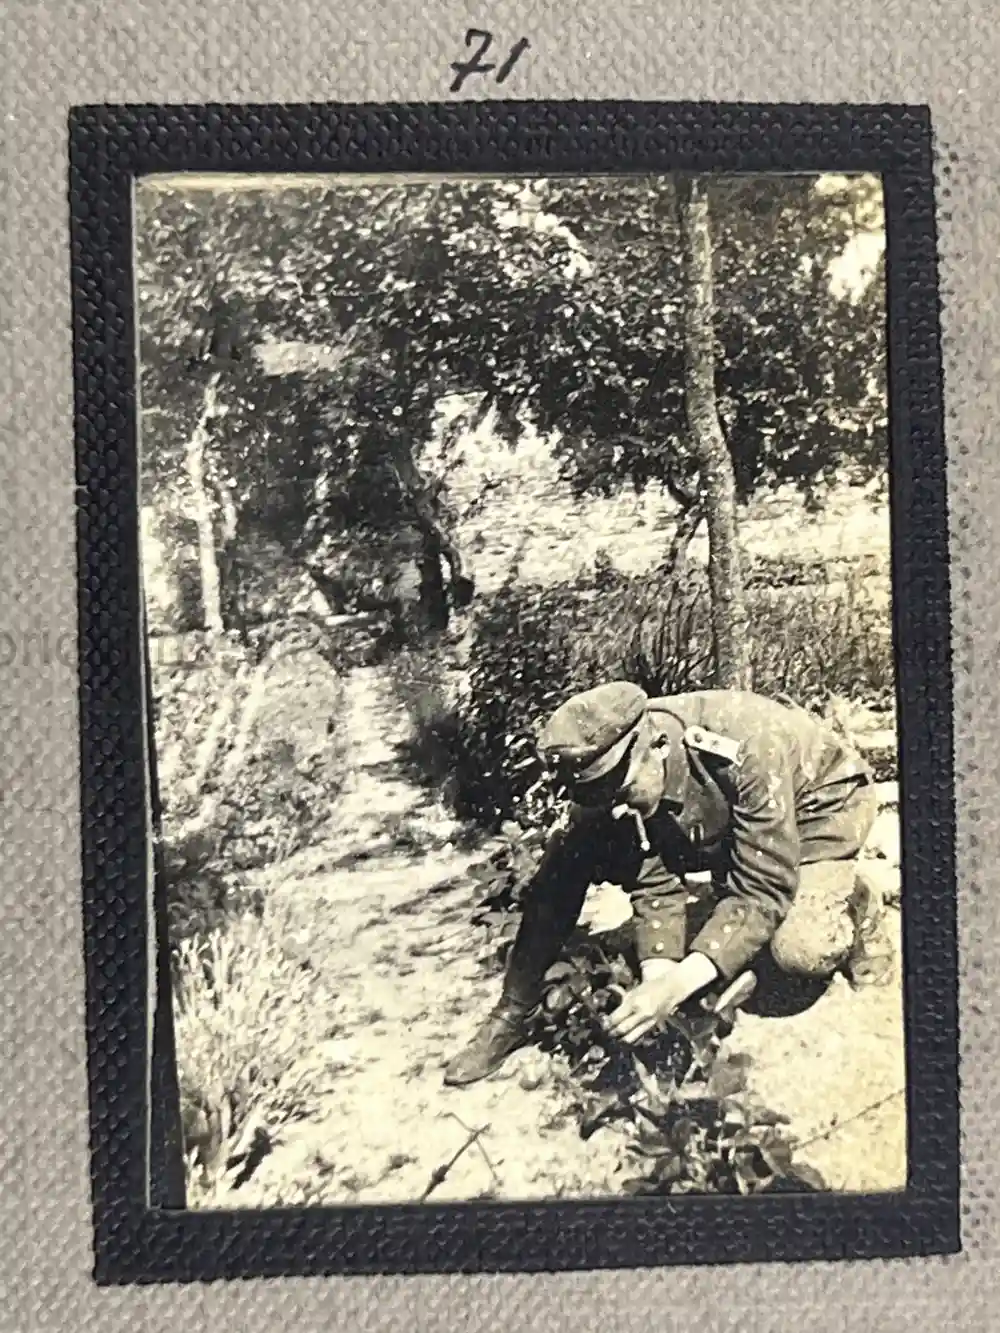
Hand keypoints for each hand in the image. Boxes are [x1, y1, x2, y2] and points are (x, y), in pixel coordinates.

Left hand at [604, 953, 718, 1044]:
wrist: (672, 988)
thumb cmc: (651, 986)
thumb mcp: (634, 991)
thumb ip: (623, 1002)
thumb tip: (612, 1013)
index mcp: (634, 1002)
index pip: (616, 1018)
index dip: (607, 1023)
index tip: (603, 1025)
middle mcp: (642, 1013)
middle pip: (622, 1029)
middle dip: (612, 1033)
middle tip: (607, 1033)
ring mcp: (649, 1021)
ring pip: (632, 1037)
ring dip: (622, 1039)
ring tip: (616, 1038)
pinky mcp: (655, 1025)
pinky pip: (641, 1035)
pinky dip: (633, 1037)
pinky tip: (628, 1037)